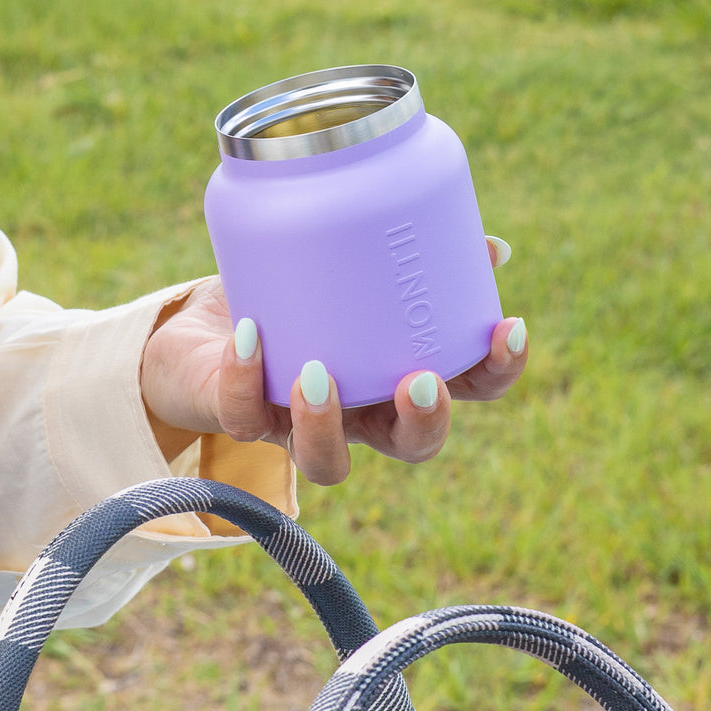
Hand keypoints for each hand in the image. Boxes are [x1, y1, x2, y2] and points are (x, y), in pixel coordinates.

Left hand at [140, 238, 526, 485]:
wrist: (203, 330)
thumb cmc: (293, 297)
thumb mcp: (349, 268)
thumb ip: (407, 258)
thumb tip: (491, 247)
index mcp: (398, 378)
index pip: (470, 390)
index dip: (497, 371)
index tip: (507, 327)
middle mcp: (359, 415)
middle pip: (411, 446)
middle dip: (425, 422)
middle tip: (420, 381)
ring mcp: (300, 425)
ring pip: (326, 463)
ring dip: (327, 426)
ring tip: (318, 374)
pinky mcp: (242, 418)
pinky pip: (243, 414)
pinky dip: (245, 377)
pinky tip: (250, 336)